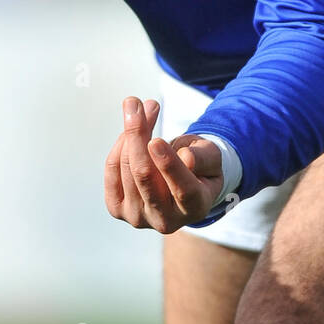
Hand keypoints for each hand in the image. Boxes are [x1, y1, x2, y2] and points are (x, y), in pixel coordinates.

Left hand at [104, 97, 224, 233]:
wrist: (179, 185)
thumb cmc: (199, 166)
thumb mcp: (211, 157)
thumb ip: (203, 157)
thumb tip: (185, 157)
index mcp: (195, 208)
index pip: (182, 189)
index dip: (169, 165)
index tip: (156, 141)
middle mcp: (165, 220)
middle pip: (144, 175)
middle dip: (137, 135)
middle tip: (134, 103)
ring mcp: (138, 218)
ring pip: (126, 168)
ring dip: (130, 133)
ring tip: (138, 109)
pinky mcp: (117, 209)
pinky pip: (112, 170)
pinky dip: (119, 146)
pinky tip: (129, 133)